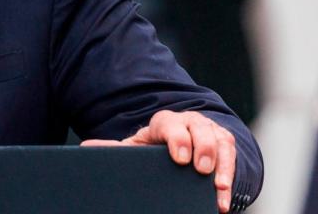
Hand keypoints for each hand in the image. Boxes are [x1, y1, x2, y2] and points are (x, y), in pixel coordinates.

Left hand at [81, 110, 235, 212]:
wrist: (181, 140)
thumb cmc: (155, 147)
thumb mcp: (137, 148)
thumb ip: (114, 148)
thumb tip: (85, 147)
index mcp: (164, 122)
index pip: (170, 124)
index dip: (176, 138)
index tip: (179, 158)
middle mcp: (189, 122)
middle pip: (199, 129)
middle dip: (202, 148)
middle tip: (200, 170)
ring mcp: (208, 130)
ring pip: (219, 140)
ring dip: (221, 164)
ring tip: (217, 187)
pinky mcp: (224, 142)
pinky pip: (231, 155)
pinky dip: (230, 174)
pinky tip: (224, 195)